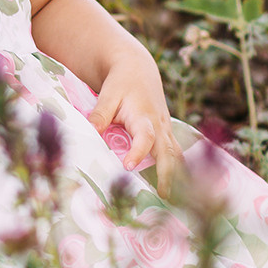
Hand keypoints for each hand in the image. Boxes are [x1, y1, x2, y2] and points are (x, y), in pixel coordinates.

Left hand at [86, 52, 181, 191]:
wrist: (137, 69)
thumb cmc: (121, 82)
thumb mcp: (108, 94)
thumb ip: (100, 114)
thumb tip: (90, 132)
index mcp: (144, 116)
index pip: (145, 137)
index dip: (138, 152)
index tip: (128, 166)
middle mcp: (160, 124)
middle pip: (168, 151)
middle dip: (168, 174)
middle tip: (164, 196)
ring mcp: (166, 129)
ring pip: (176, 154)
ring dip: (177, 174)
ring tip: (174, 198)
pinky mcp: (166, 133)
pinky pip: (175, 152)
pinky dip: (177, 168)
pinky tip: (176, 188)